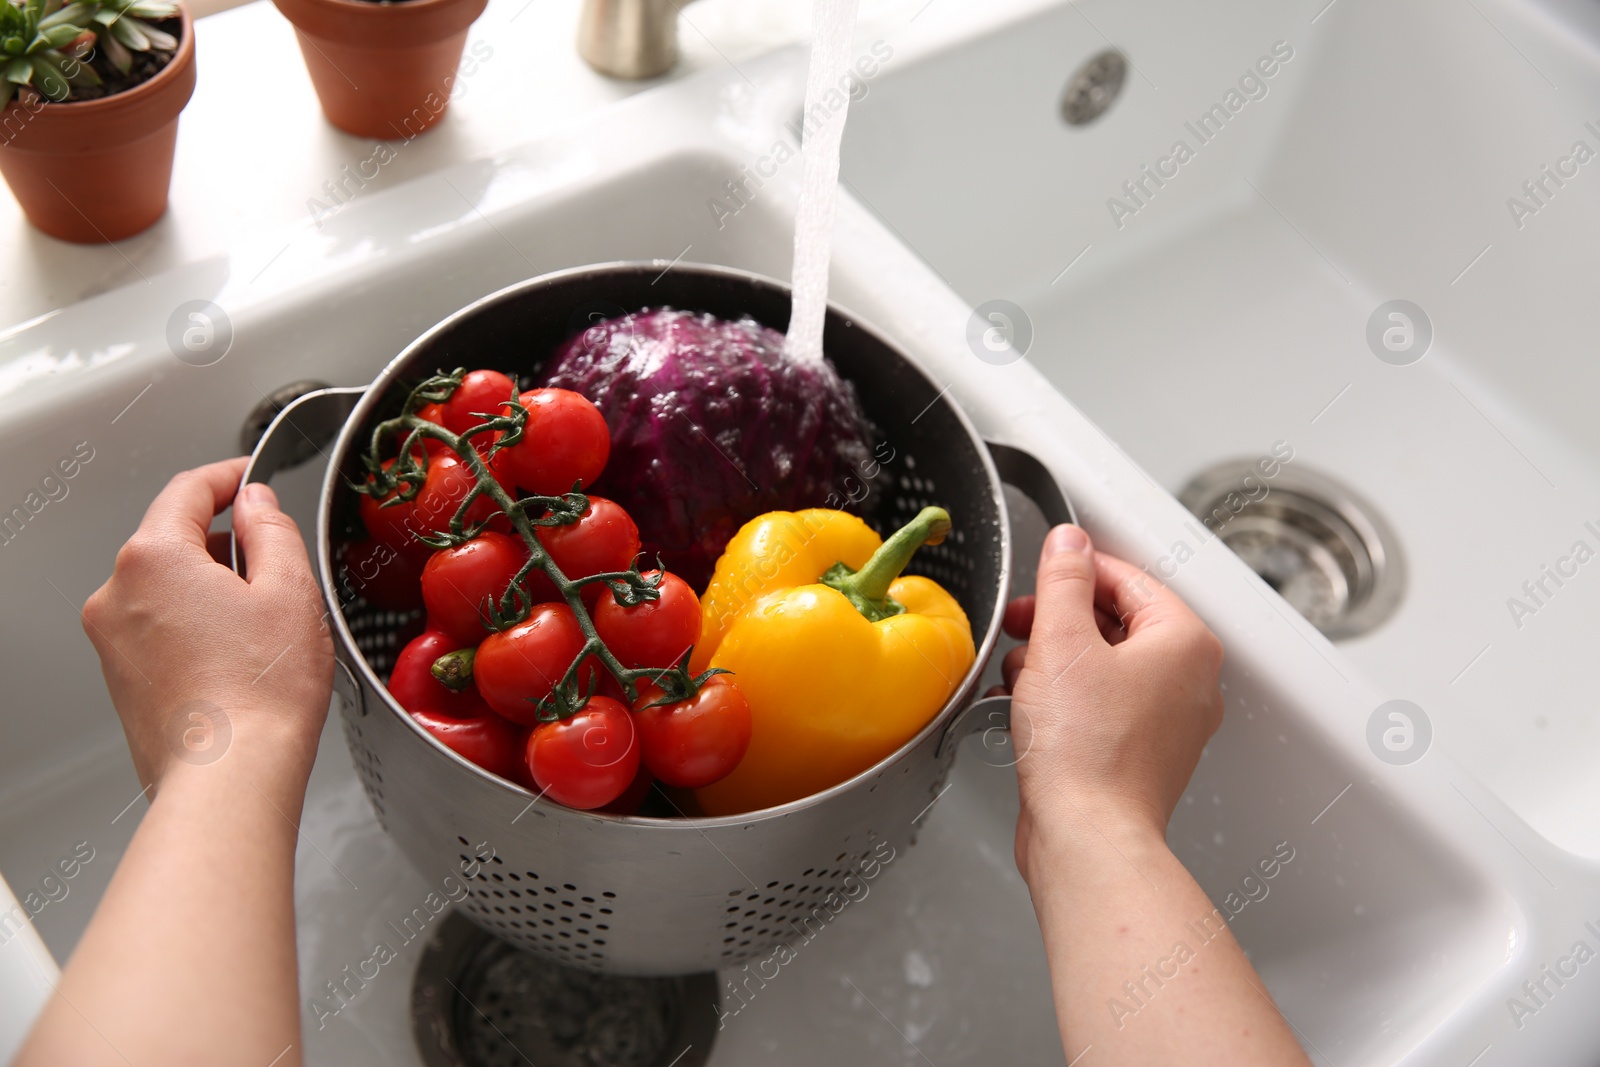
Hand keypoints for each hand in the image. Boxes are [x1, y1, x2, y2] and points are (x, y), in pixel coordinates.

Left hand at [81, 457, 333, 791]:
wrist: (229, 778)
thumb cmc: (260, 695)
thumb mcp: (290, 590)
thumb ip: (272, 529)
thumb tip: (257, 504)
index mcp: (153, 558)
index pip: (188, 490)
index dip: (229, 476)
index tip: (251, 477)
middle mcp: (117, 594)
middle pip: (173, 539)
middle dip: (225, 540)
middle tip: (279, 562)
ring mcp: (112, 640)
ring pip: (167, 586)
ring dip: (211, 586)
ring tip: (264, 623)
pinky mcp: (121, 677)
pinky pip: (160, 627)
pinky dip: (196, 625)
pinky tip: (240, 656)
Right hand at [999, 524, 1223, 877]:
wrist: (1088, 838)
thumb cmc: (1087, 753)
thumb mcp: (1061, 642)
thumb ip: (1063, 579)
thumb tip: (1068, 543)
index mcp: (1185, 642)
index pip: (1127, 577)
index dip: (1073, 572)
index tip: (1039, 577)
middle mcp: (1188, 680)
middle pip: (1115, 621)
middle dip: (1058, 623)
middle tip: (1023, 628)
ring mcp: (1167, 721)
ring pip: (1102, 665)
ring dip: (1053, 664)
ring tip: (1022, 680)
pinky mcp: (1139, 753)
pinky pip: (1099, 706)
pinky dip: (1063, 702)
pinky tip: (1029, 714)